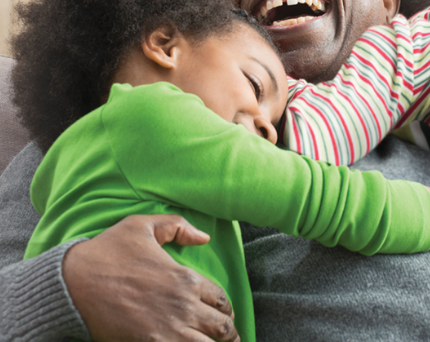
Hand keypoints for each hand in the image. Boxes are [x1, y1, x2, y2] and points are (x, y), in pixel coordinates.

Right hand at [63, 214, 239, 341]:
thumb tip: (203, 237)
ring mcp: (168, 330)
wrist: (73, 284)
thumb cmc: (107, 252)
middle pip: (221, 327)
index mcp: (185, 279)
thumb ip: (176, 225)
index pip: (220, 299)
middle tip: (229, 337)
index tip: (225, 313)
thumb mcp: (141, 225)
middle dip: (228, 333)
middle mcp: (183, 307)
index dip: (226, 308)